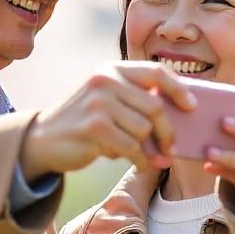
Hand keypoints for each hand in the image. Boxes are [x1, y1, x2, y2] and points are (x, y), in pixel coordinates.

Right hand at [20, 62, 196, 179]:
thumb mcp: (107, 100)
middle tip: (172, 149)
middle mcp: (105, 81)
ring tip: (144, 157)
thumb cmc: (84, 122)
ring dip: (149, 149)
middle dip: (168, 133)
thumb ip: (135, 98)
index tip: (191, 107)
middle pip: (155, 107)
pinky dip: (139, 160)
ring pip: (144, 130)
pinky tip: (137, 164)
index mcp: (112, 69)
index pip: (156, 72)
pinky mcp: (94, 127)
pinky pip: (131, 147)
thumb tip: (181, 113)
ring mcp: (98, 103)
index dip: (179, 89)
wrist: (43, 140)